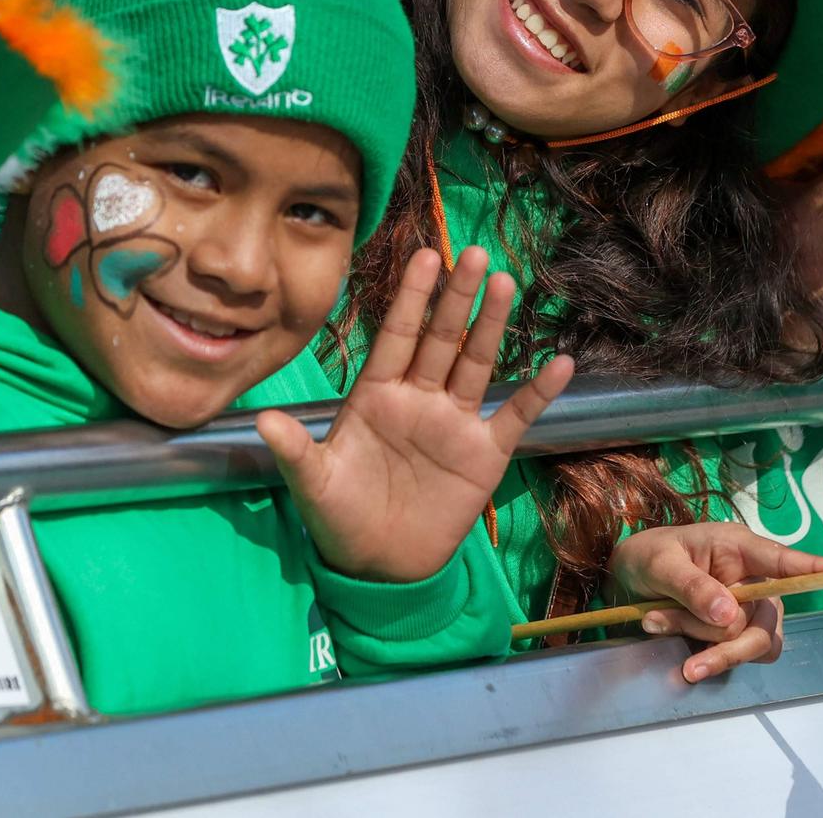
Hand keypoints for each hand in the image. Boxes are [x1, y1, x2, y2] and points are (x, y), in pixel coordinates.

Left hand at [260, 247, 573, 583]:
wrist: (379, 568)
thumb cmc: (339, 518)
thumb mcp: (313, 484)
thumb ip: (294, 450)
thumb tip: (262, 420)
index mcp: (376, 396)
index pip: (396, 336)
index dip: (410, 298)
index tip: (425, 258)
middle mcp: (418, 399)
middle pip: (440, 338)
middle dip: (456, 297)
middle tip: (475, 254)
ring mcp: (453, 423)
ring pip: (477, 364)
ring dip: (492, 326)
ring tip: (507, 284)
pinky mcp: (484, 455)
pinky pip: (515, 416)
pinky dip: (537, 392)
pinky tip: (559, 363)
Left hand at [608, 523, 822, 682]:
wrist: (627, 577)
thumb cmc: (649, 556)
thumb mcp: (661, 563)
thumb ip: (693, 588)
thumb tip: (731, 617)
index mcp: (740, 548)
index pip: (785, 561)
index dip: (817, 569)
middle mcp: (753, 581)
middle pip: (765, 625)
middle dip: (723, 642)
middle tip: (671, 642)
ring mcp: (747, 611)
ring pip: (750, 645)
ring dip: (705, 645)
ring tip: (655, 623)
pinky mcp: (733, 635)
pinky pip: (732, 656)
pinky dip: (701, 654)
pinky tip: (664, 634)